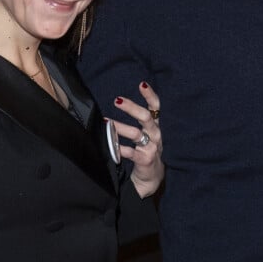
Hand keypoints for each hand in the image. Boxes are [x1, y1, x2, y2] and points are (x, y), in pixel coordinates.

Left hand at [113, 82, 163, 197]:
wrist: (151, 177)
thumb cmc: (146, 149)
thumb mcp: (146, 133)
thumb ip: (138, 119)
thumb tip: (120, 100)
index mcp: (155, 125)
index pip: (156, 107)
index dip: (150, 95)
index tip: (142, 84)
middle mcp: (156, 134)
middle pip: (146, 117)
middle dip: (132, 107)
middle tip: (117, 100)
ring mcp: (152, 147)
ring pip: (136, 134)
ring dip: (120, 127)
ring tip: (106, 122)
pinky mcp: (145, 160)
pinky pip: (131, 152)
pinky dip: (120, 148)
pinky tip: (110, 145)